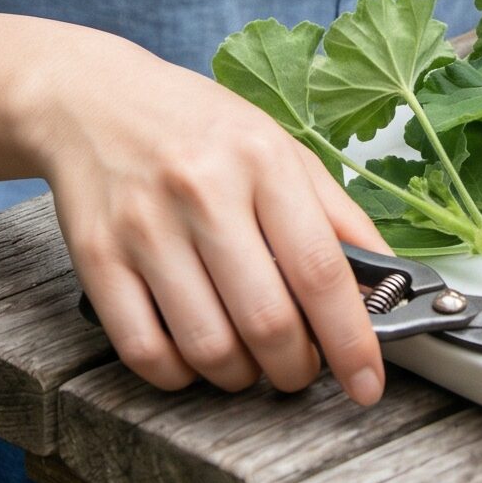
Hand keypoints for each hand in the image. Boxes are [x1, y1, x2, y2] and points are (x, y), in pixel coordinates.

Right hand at [16, 32, 389, 402]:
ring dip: (240, 376)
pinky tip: (194, 356)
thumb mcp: (279, 145)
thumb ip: (336, 213)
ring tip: (251, 359)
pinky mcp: (97, 258)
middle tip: (302, 367)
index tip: (367, 382)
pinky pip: (145, 351)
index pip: (320, 269)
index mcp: (262, 160)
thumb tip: (387, 279)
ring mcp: (146, 227)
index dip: (352, 339)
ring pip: (207, 347)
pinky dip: (179, 375)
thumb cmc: (198, 128)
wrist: (93, 100)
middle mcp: (204, 192)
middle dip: (296, 368)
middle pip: (267, 320)